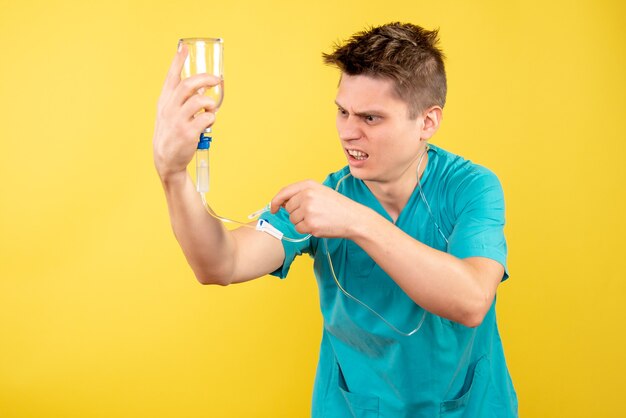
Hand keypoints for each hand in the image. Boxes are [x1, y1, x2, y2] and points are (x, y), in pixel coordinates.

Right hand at [153, 44, 221, 181]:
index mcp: (164, 101)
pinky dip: (212, 118)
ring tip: (211, 109)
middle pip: (188, 85)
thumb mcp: (167, 114)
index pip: (171, 77)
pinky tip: (209, 122)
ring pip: (199, 101)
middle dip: (204, 79)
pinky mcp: (188, 133)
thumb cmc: (171, 134)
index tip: (184, 48)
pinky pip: (206, 118)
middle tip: (216, 79)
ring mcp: (178, 121)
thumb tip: (201, 88)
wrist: (166, 159)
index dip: (178, 61)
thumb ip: (179, 100)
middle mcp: (169, 109)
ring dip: (210, 103)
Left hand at [270, 180, 365, 237]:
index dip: (276, 201)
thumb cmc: (337, 206)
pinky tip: (319, 225)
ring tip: (318, 218)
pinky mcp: (310, 224)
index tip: (273, 208)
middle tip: (313, 213)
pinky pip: (299, 229)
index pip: (284, 192)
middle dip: (296, 213)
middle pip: (289, 208)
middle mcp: (307, 195)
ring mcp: (308, 210)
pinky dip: (306, 230)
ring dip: (302, 222)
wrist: (354, 218)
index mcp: (309, 185)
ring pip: (293, 220)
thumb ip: (301, 193)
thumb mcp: (320, 192)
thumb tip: (282, 203)